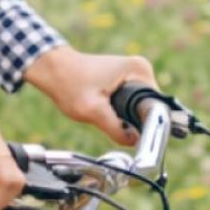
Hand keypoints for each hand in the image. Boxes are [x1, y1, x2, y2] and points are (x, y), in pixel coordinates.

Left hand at [24, 45, 157, 146]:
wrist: (53, 69)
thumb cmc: (69, 83)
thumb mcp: (92, 111)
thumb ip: (116, 129)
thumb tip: (135, 141)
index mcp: (139, 70)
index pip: (156, 105)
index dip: (147, 125)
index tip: (132, 135)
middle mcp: (141, 68)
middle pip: (149, 106)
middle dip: (135, 121)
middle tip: (114, 126)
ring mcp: (134, 71)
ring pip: (140, 106)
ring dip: (128, 117)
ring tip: (107, 117)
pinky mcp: (127, 77)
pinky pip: (133, 101)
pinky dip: (123, 111)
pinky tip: (107, 113)